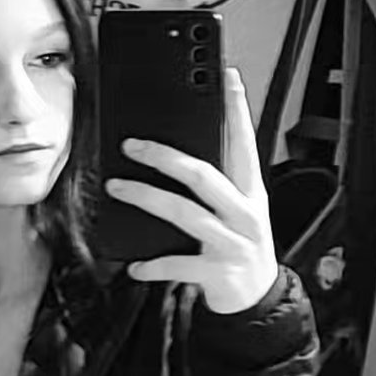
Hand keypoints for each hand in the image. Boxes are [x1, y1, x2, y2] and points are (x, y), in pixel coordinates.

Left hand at [104, 67, 279, 313]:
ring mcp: (231, 243)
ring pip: (184, 214)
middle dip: (164, 157)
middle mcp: (244, 214)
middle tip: (132, 145)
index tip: (227, 78)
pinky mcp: (217, 272)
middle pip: (203, 176)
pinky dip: (153, 264)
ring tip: (118, 189)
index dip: (237, 110)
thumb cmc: (241, 244)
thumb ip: (220, 181)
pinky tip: (135, 264)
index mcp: (250, 192)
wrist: (257, 297)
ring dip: (146, 198)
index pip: (244, 143)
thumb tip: (180, 149)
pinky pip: (178, 264)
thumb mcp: (241, 209)